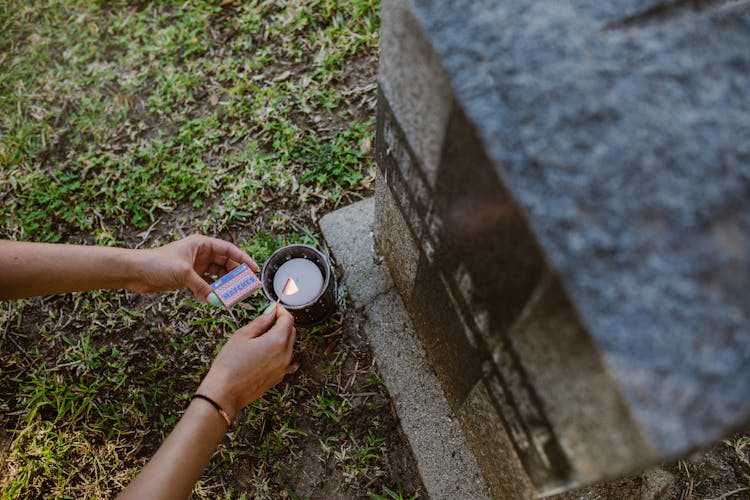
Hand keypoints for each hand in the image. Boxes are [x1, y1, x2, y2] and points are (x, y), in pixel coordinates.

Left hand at [132, 234, 258, 301]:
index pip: (229, 250)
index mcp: (202, 244)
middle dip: (237, 275)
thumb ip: (202, 287)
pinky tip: (218, 299)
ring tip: (235, 295)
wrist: (136, 272)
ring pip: (218, 275)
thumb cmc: (156, 263)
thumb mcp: (184, 274)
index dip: (244, 259)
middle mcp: (201, 254)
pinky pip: (208, 285)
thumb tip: (217, 300)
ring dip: (226, 285)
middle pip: (226, 263)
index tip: (254, 270)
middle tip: (247, 287)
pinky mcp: (190, 278)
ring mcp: (196, 266)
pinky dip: (213, 291)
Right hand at [196, 306, 296, 420]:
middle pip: (291, 331)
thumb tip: (271, 312)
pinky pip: (285, 359)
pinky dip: (279, 352)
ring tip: (260, 338)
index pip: (288, 319)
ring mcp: (284, 367)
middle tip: (264, 321)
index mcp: (278, 341)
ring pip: (289, 345)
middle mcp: (285, 355)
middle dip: (281, 323)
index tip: (272, 308)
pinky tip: (265, 352)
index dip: (281, 311)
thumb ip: (261, 322)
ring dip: (280, 337)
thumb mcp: (242, 335)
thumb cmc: (230, 364)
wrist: (225, 393)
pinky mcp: (279, 377)